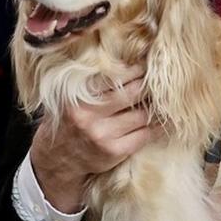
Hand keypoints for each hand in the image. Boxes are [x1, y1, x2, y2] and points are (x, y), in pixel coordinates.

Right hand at [32, 66, 152, 211]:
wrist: (57, 159)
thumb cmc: (69, 121)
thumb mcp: (71, 97)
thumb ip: (92, 81)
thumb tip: (128, 60)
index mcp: (78, 96)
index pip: (115, 76)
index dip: (135, 69)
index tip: (146, 65)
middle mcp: (90, 115)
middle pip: (133, 93)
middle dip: (148, 85)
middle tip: (158, 80)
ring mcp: (103, 135)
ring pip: (143, 114)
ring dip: (156, 106)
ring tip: (163, 99)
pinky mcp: (115, 151)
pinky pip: (146, 135)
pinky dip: (158, 127)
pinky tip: (163, 121)